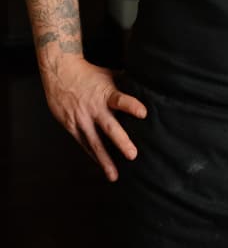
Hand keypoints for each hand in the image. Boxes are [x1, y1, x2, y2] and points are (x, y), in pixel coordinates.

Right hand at [41, 55, 146, 181]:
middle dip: (121, 142)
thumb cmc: (89, 73)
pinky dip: (93, 155)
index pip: (120, 99)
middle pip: (109, 127)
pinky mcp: (71, 126)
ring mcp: (81, 119)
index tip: (144, 113)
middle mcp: (94, 108)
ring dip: (105, 160)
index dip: (131, 106)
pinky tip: (101, 166)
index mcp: (105, 93)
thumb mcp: (108, 75)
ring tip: (114, 175)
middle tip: (133, 155)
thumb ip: (124, 83)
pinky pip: (84, 144)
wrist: (59, 73)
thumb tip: (145, 85)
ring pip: (94, 143)